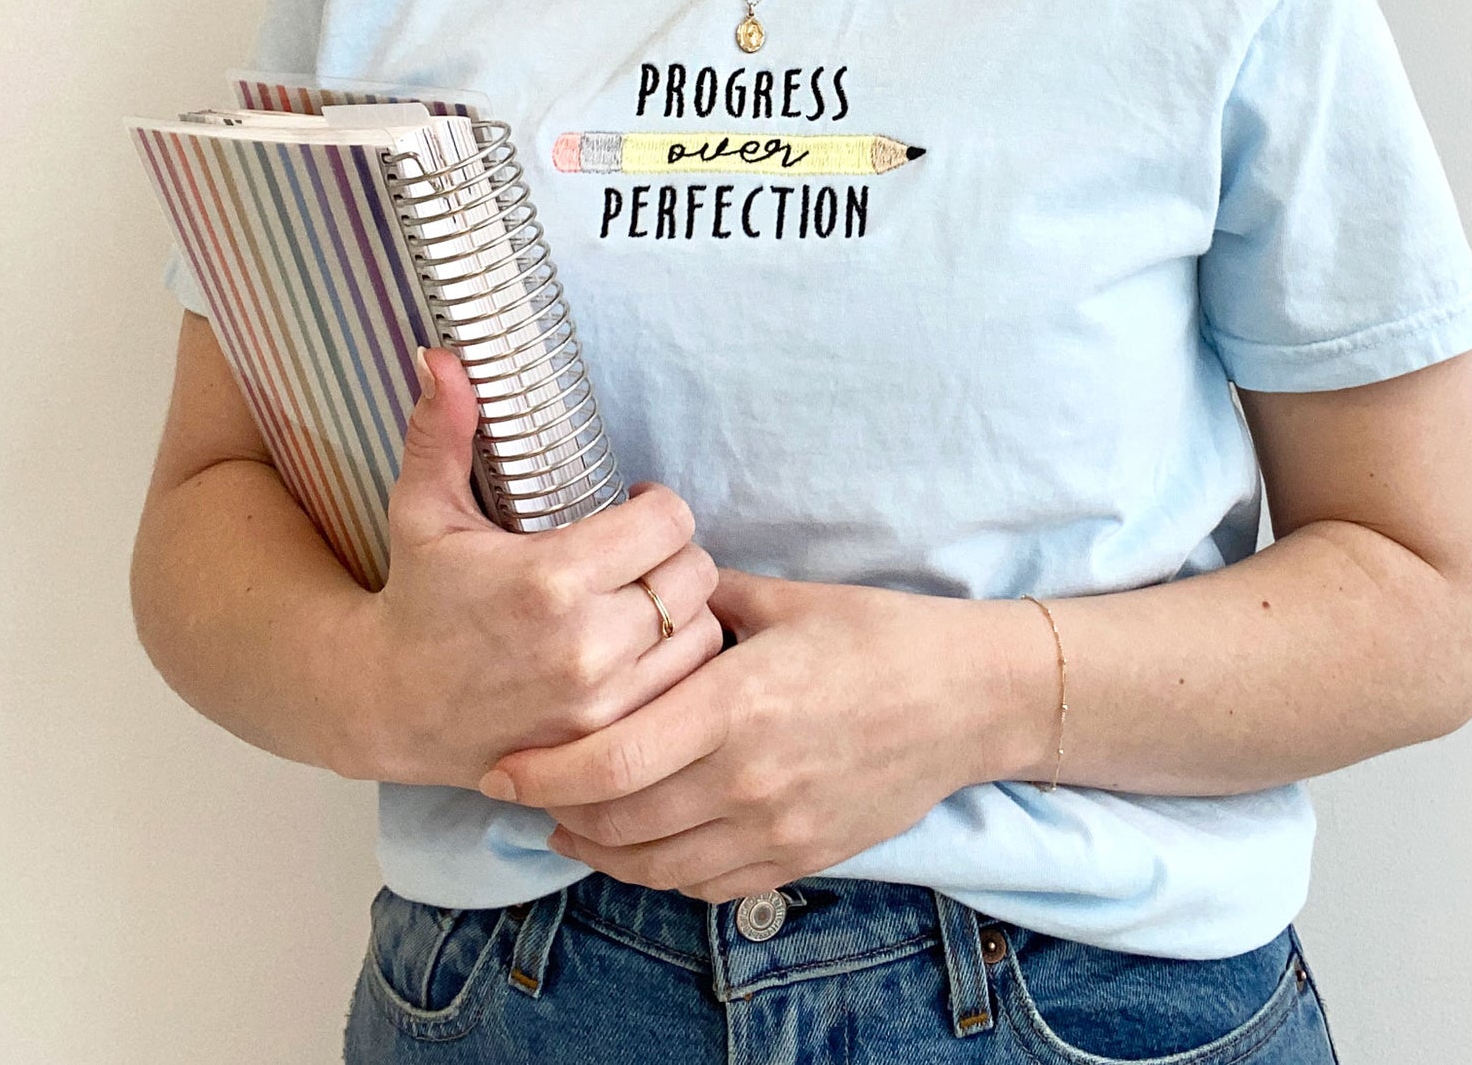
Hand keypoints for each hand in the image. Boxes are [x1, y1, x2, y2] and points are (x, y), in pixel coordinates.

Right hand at [346, 348, 722, 785]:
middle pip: (697, 573)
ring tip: (641, 600)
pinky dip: (679, 664)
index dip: (656, 507)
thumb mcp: (423, 510)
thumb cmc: (416, 600)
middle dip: (673, 555)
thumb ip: (442, 430)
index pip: (669, 520)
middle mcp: (586, 645)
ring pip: (705, 631)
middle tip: (638, 555)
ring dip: (684, 609)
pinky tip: (643, 649)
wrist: (387, 707)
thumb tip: (441, 355)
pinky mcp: (611, 741)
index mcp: (550, 578)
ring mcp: (603, 701)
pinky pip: (689, 689)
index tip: (630, 509)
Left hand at [480, 570, 1047, 901]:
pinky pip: (705, 884)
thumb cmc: (878, 635)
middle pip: (620, 819)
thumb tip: (646, 586)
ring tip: (564, 823)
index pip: (615, 758)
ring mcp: (776, 826)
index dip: (546, 771)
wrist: (968, 698)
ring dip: (596, 849)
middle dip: (555, 811)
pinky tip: (635, 848)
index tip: (502, 766)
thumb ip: (706, 601)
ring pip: (655, 864)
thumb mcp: (786, 600)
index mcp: (738, 703)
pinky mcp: (800, 856)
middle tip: (519, 791)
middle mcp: (749, 777)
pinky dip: (656, 873)